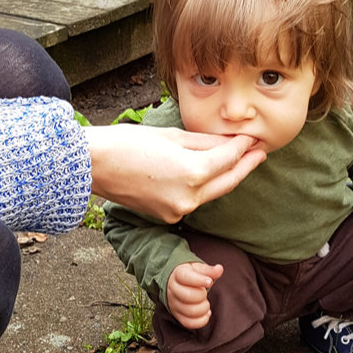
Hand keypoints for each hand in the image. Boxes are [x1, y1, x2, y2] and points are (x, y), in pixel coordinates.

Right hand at [83, 123, 265, 222]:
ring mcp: (178, 210)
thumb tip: (227, 141)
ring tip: (238, 160)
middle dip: (245, 166)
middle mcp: (189, 197)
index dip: (242, 146)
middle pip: (227, 182)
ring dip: (225, 177)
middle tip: (259, 152)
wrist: (93, 165)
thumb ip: (203, 142)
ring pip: (210, 192)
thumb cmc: (126, 143)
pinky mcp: (166, 216)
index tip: (251, 137)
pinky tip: (206, 173)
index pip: (228, 158)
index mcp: (192, 172)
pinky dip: (202, 187)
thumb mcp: (170, 136)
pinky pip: (192, 200)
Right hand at [167, 261, 222, 328]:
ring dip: (203, 309)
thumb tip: (219, 269)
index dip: (199, 280)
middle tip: (205, 292)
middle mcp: (173, 289)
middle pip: (188, 296)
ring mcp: (174, 303)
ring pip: (189, 311)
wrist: (176, 284)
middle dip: (202, 295)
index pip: (185, 277)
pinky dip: (201, 321)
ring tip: (205, 303)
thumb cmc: (189, 275)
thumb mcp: (197, 268)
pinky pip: (188, 323)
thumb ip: (208, 270)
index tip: (209, 282)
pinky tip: (205, 313)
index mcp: (178, 274)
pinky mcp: (177, 315)